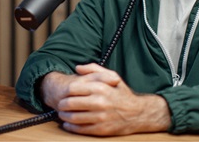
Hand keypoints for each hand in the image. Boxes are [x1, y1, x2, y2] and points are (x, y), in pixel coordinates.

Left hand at [42, 63, 170, 135]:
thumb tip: (77, 68)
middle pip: (71, 103)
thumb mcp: (112, 76)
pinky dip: (71, 127)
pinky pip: (81, 129)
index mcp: (101, 88)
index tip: (63, 93)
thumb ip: (94, 69)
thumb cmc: (122, 93)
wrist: (138, 113)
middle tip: (60, 104)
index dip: (65, 91)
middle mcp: (100, 102)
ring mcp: (100, 117)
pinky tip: (68, 124)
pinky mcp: (101, 129)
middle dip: (62, 104)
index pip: (73, 88)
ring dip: (64, 116)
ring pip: (74, 117)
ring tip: (62, 114)